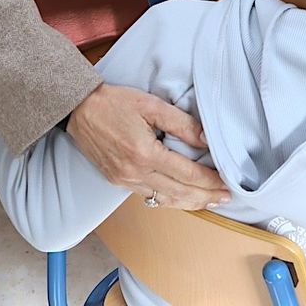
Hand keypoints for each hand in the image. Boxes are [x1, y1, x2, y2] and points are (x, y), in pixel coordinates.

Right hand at [67, 84, 230, 210]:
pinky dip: (169, 200)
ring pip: (164, 201)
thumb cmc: (114, 102)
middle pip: (178, 193)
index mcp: (144, 153)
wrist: (79, 109)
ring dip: (189, 203)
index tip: (226, 182)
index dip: (209, 180)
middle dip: (205, 196)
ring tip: (209, 201)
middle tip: (226, 197)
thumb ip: (181, 123)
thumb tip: (207, 140)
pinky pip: (148, 197)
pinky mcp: (117, 182)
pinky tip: (181, 198)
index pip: (186, 173)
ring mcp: (124, 180)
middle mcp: (134, 172)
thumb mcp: (151, 105)